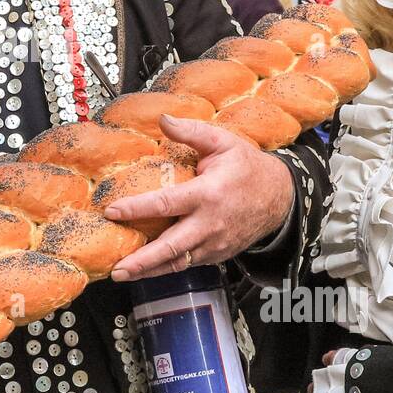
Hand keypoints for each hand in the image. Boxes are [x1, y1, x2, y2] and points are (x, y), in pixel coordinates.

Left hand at [106, 115, 293, 280]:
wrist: (280, 197)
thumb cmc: (248, 168)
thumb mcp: (223, 142)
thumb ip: (191, 131)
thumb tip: (162, 119)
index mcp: (208, 193)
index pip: (166, 203)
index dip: (136, 209)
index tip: (112, 212)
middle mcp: (210, 223)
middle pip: (171, 247)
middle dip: (143, 261)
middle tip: (118, 270)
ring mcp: (214, 244)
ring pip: (178, 262)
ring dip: (150, 271)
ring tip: (124, 274)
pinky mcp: (216, 255)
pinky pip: (188, 263)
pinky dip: (166, 268)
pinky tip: (146, 269)